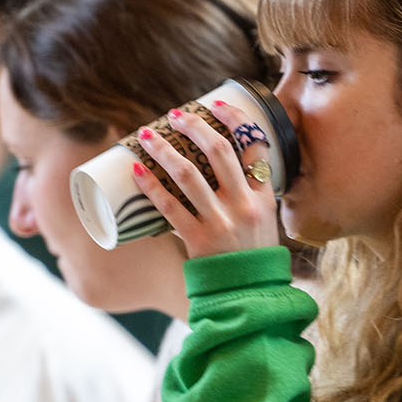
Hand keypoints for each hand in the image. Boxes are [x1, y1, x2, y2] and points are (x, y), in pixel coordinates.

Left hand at [130, 105, 281, 257]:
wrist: (248, 296)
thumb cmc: (252, 256)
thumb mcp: (264, 221)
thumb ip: (249, 194)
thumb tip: (227, 164)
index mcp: (263, 198)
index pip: (255, 149)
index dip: (236, 122)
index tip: (217, 105)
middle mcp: (244, 205)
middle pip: (219, 152)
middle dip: (196, 127)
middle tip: (177, 114)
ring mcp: (220, 223)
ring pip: (189, 175)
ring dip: (165, 151)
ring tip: (148, 135)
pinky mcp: (198, 240)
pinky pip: (170, 208)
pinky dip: (152, 187)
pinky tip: (137, 171)